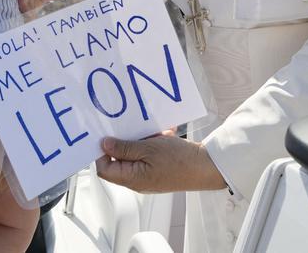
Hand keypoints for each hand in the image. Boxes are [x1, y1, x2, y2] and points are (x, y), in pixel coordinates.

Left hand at [95, 134, 225, 193]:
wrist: (206, 166)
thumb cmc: (179, 161)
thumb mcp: (148, 149)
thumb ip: (124, 148)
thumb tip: (104, 145)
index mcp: (132, 179)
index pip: (104, 169)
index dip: (101, 152)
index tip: (106, 135)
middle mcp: (137, 180)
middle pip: (119, 160)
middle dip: (124, 142)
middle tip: (131, 129)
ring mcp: (148, 175)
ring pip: (134, 154)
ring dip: (141, 140)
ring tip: (153, 133)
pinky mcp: (158, 169)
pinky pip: (148, 154)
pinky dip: (152, 143)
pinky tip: (163, 135)